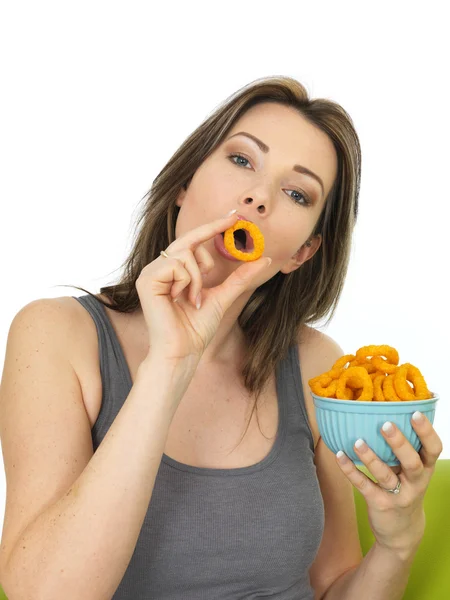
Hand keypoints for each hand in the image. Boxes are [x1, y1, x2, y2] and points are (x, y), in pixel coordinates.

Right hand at [136, 210, 271, 363]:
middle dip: (209, 242)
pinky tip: (180, 300)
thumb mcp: (224, 296)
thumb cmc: (197, 328)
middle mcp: (160, 267)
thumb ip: (240, 277)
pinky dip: (187, 282)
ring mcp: (151, 272)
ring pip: (184, 253)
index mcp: (174, 270)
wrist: (184, 350)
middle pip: (189, 240)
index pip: (193, 241)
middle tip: (223, 246)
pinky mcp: (147, 280)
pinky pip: (176, 264)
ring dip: (198, 277)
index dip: (212, 227)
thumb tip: (264, 259)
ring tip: (193, 299)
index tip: (233, 215)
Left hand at [336, 412, 442, 559]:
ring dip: (370, 457)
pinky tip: (339, 455)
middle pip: (411, 462)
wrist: (402, 533)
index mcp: (425, 470)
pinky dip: (350, 470)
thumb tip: (387, 412)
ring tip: (357, 441)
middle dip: (400, 443)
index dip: (426, 432)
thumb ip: (405, 450)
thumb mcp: (413, 473)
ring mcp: (397, 496)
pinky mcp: (379, 504)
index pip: (433, 449)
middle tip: (386, 424)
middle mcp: (415, 483)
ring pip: (385, 475)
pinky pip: (364, 485)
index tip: (415, 413)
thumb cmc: (405, 490)